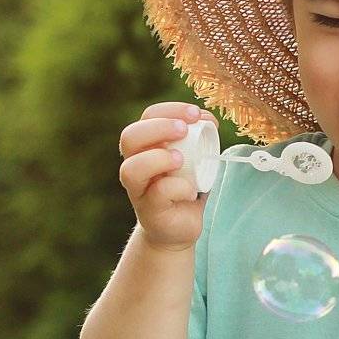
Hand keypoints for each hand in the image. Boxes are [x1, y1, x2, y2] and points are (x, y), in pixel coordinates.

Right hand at [118, 100, 219, 252]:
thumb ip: (200, 140)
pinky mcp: (149, 210)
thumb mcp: (195, 159)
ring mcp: (138, 189)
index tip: (196, 114)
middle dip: (159, 128)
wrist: (180, 228)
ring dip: (159, 158)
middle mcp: (135, 164)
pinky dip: (178, 188)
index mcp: (146, 146)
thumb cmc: (186, 188)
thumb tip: (208, 120)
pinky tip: (190, 191)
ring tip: (181, 161)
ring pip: (132, 168)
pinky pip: (158, 194)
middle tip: (185, 130)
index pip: (148, 117)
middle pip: (130, 137)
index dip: (169, 110)